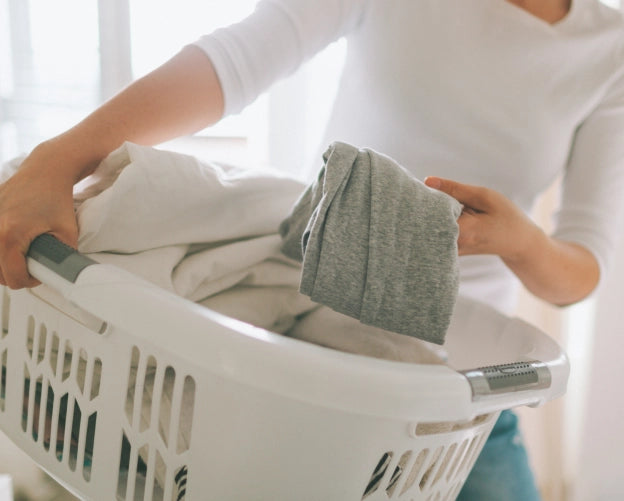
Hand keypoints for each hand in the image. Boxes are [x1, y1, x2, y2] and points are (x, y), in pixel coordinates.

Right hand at [0, 143, 78, 288]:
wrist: (46, 171)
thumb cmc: (57, 198)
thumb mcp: (68, 232)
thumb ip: (64, 257)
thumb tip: (63, 275)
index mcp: (11, 236)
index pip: (13, 278)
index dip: (30, 281)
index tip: (40, 274)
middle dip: (15, 274)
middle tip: (32, 266)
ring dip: (4, 264)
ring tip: (21, 257)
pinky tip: (12, 244)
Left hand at [424, 176, 540, 263]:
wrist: (518, 243)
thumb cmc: (505, 216)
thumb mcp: (484, 197)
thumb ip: (454, 189)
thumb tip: (426, 181)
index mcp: (463, 231)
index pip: (430, 214)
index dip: (425, 200)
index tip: (424, 190)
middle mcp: (453, 245)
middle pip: (426, 223)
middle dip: (426, 206)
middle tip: (438, 196)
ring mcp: (450, 251)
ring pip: (429, 229)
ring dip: (432, 214)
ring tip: (453, 207)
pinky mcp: (448, 251)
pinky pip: (434, 234)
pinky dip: (437, 221)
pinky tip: (451, 214)